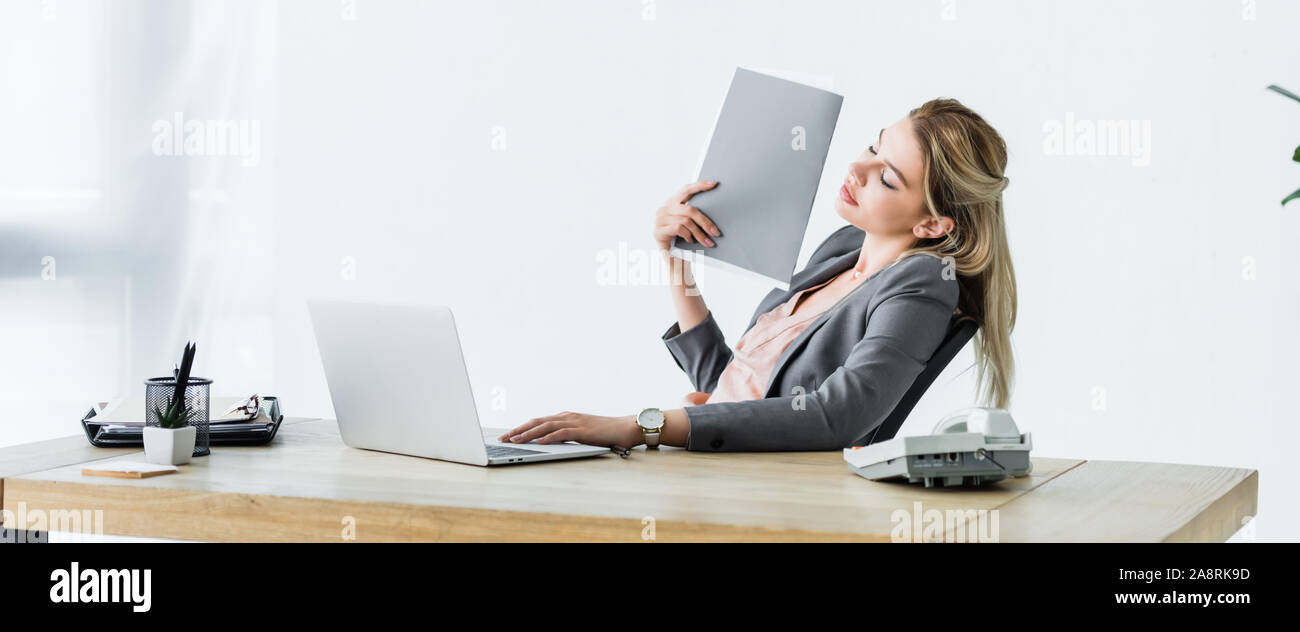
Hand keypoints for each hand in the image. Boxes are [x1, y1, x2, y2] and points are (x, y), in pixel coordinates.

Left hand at [499, 412, 642, 447]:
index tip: (507, 435)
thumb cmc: (604, 432)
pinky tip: (539, 442)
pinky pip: (562, 433)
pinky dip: (549, 437)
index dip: (521, 427)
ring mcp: (574, 422)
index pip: (538, 421)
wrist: (625, 428)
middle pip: (537, 421)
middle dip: (518, 429)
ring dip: (528, 433)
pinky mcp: (582, 430)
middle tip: (503, 438)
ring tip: (515, 440)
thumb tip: (548, 443)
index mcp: (565, 417)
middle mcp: (567, 416)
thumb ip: (566, 435)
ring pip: (545, 426)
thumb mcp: (581, 432)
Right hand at [653, 180, 721, 251]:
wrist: (669, 257)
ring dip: (699, 233)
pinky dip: (687, 235)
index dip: (700, 185)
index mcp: (672, 203)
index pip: (686, 190)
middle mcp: (664, 208)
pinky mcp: (658, 231)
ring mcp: (660, 219)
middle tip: (715, 232)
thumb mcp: (687, 224)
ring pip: (686, 221)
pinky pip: (678, 228)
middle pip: (690, 210)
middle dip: (705, 222)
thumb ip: (693, 215)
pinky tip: (690, 241)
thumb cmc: (680, 239)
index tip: (714, 184)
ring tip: (706, 242)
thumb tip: (712, 209)